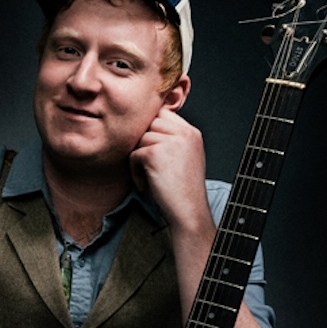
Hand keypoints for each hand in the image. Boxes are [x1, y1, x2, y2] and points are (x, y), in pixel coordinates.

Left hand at [129, 109, 209, 236]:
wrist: (188, 213)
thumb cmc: (183, 193)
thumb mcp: (185, 159)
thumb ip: (172, 141)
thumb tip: (146, 130)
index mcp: (192, 133)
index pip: (164, 114)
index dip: (152, 129)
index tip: (151, 151)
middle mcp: (184, 133)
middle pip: (150, 123)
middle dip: (144, 143)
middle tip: (146, 165)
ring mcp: (171, 142)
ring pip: (140, 139)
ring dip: (138, 159)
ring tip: (148, 178)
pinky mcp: (156, 153)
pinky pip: (134, 155)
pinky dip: (135, 172)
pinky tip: (146, 185)